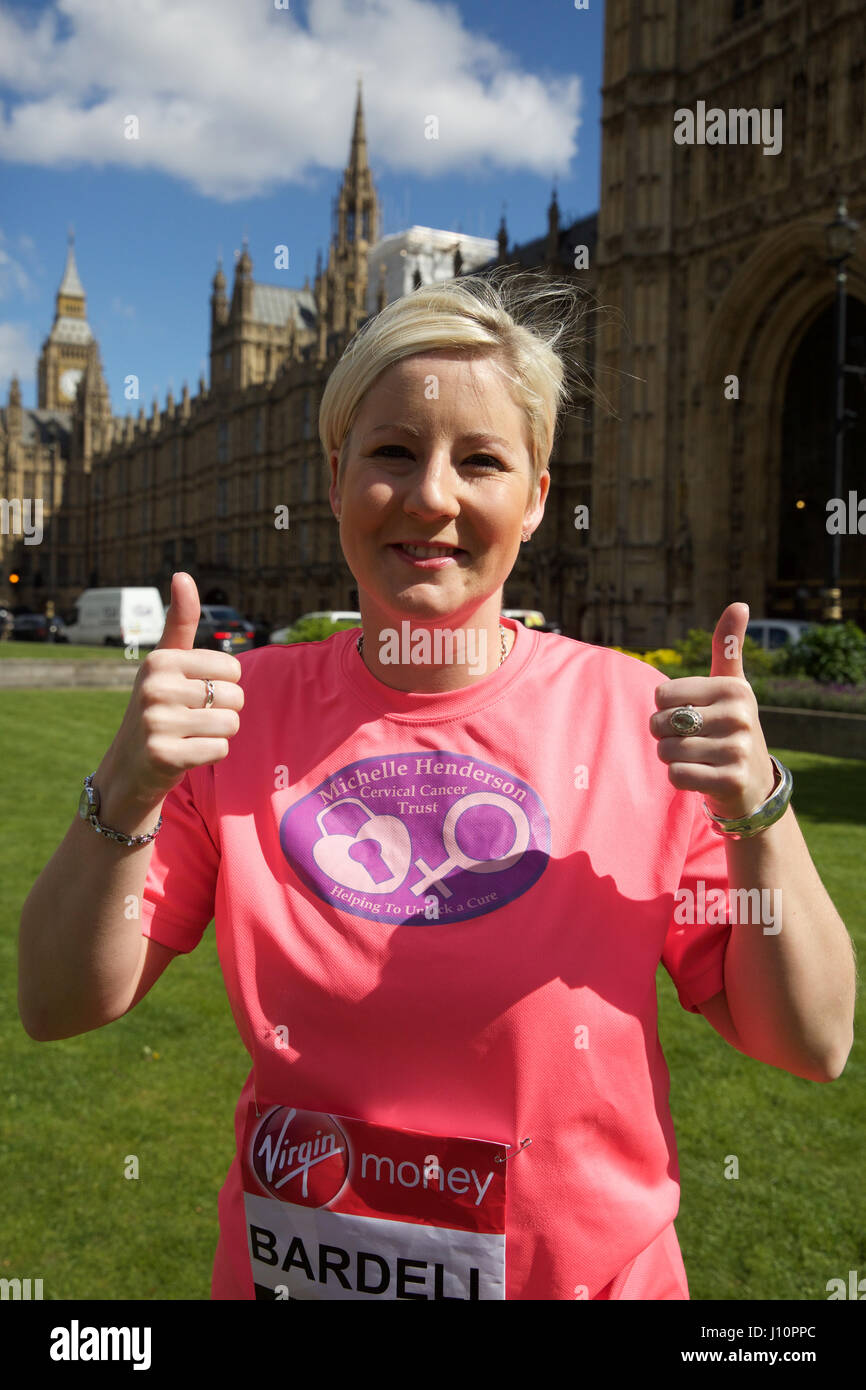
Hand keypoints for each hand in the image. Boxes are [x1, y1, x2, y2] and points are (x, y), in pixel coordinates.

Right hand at [98, 572, 244, 812]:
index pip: (232, 668)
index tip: (194, 693)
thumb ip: (180, 621)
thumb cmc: (159, 706)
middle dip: (223, 711)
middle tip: (192, 718)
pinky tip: (186, 753)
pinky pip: (220, 750)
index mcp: (160, 660)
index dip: (224, 684)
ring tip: (189, 734)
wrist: (130, 765)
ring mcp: (157, 722)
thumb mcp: (166, 662)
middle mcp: (155, 687)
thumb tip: (182, 574)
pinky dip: (211, 756)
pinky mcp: (164, 755)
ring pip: (231, 724)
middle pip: (235, 697)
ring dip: (218, 734)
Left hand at [650, 602, 776, 821]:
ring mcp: (737, 748)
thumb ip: (728, 647)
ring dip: (672, 758)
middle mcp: (740, 715)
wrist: (753, 782)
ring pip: (666, 751)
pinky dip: (680, 778)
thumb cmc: (731, 726)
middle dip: (665, 736)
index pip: (661, 694)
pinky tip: (702, 775)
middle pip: (660, 723)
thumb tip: (740, 603)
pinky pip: (677, 775)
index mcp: (733, 687)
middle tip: (692, 740)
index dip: (666, 709)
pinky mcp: (731, 780)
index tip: (692, 715)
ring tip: (698, 758)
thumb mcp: (732, 685)